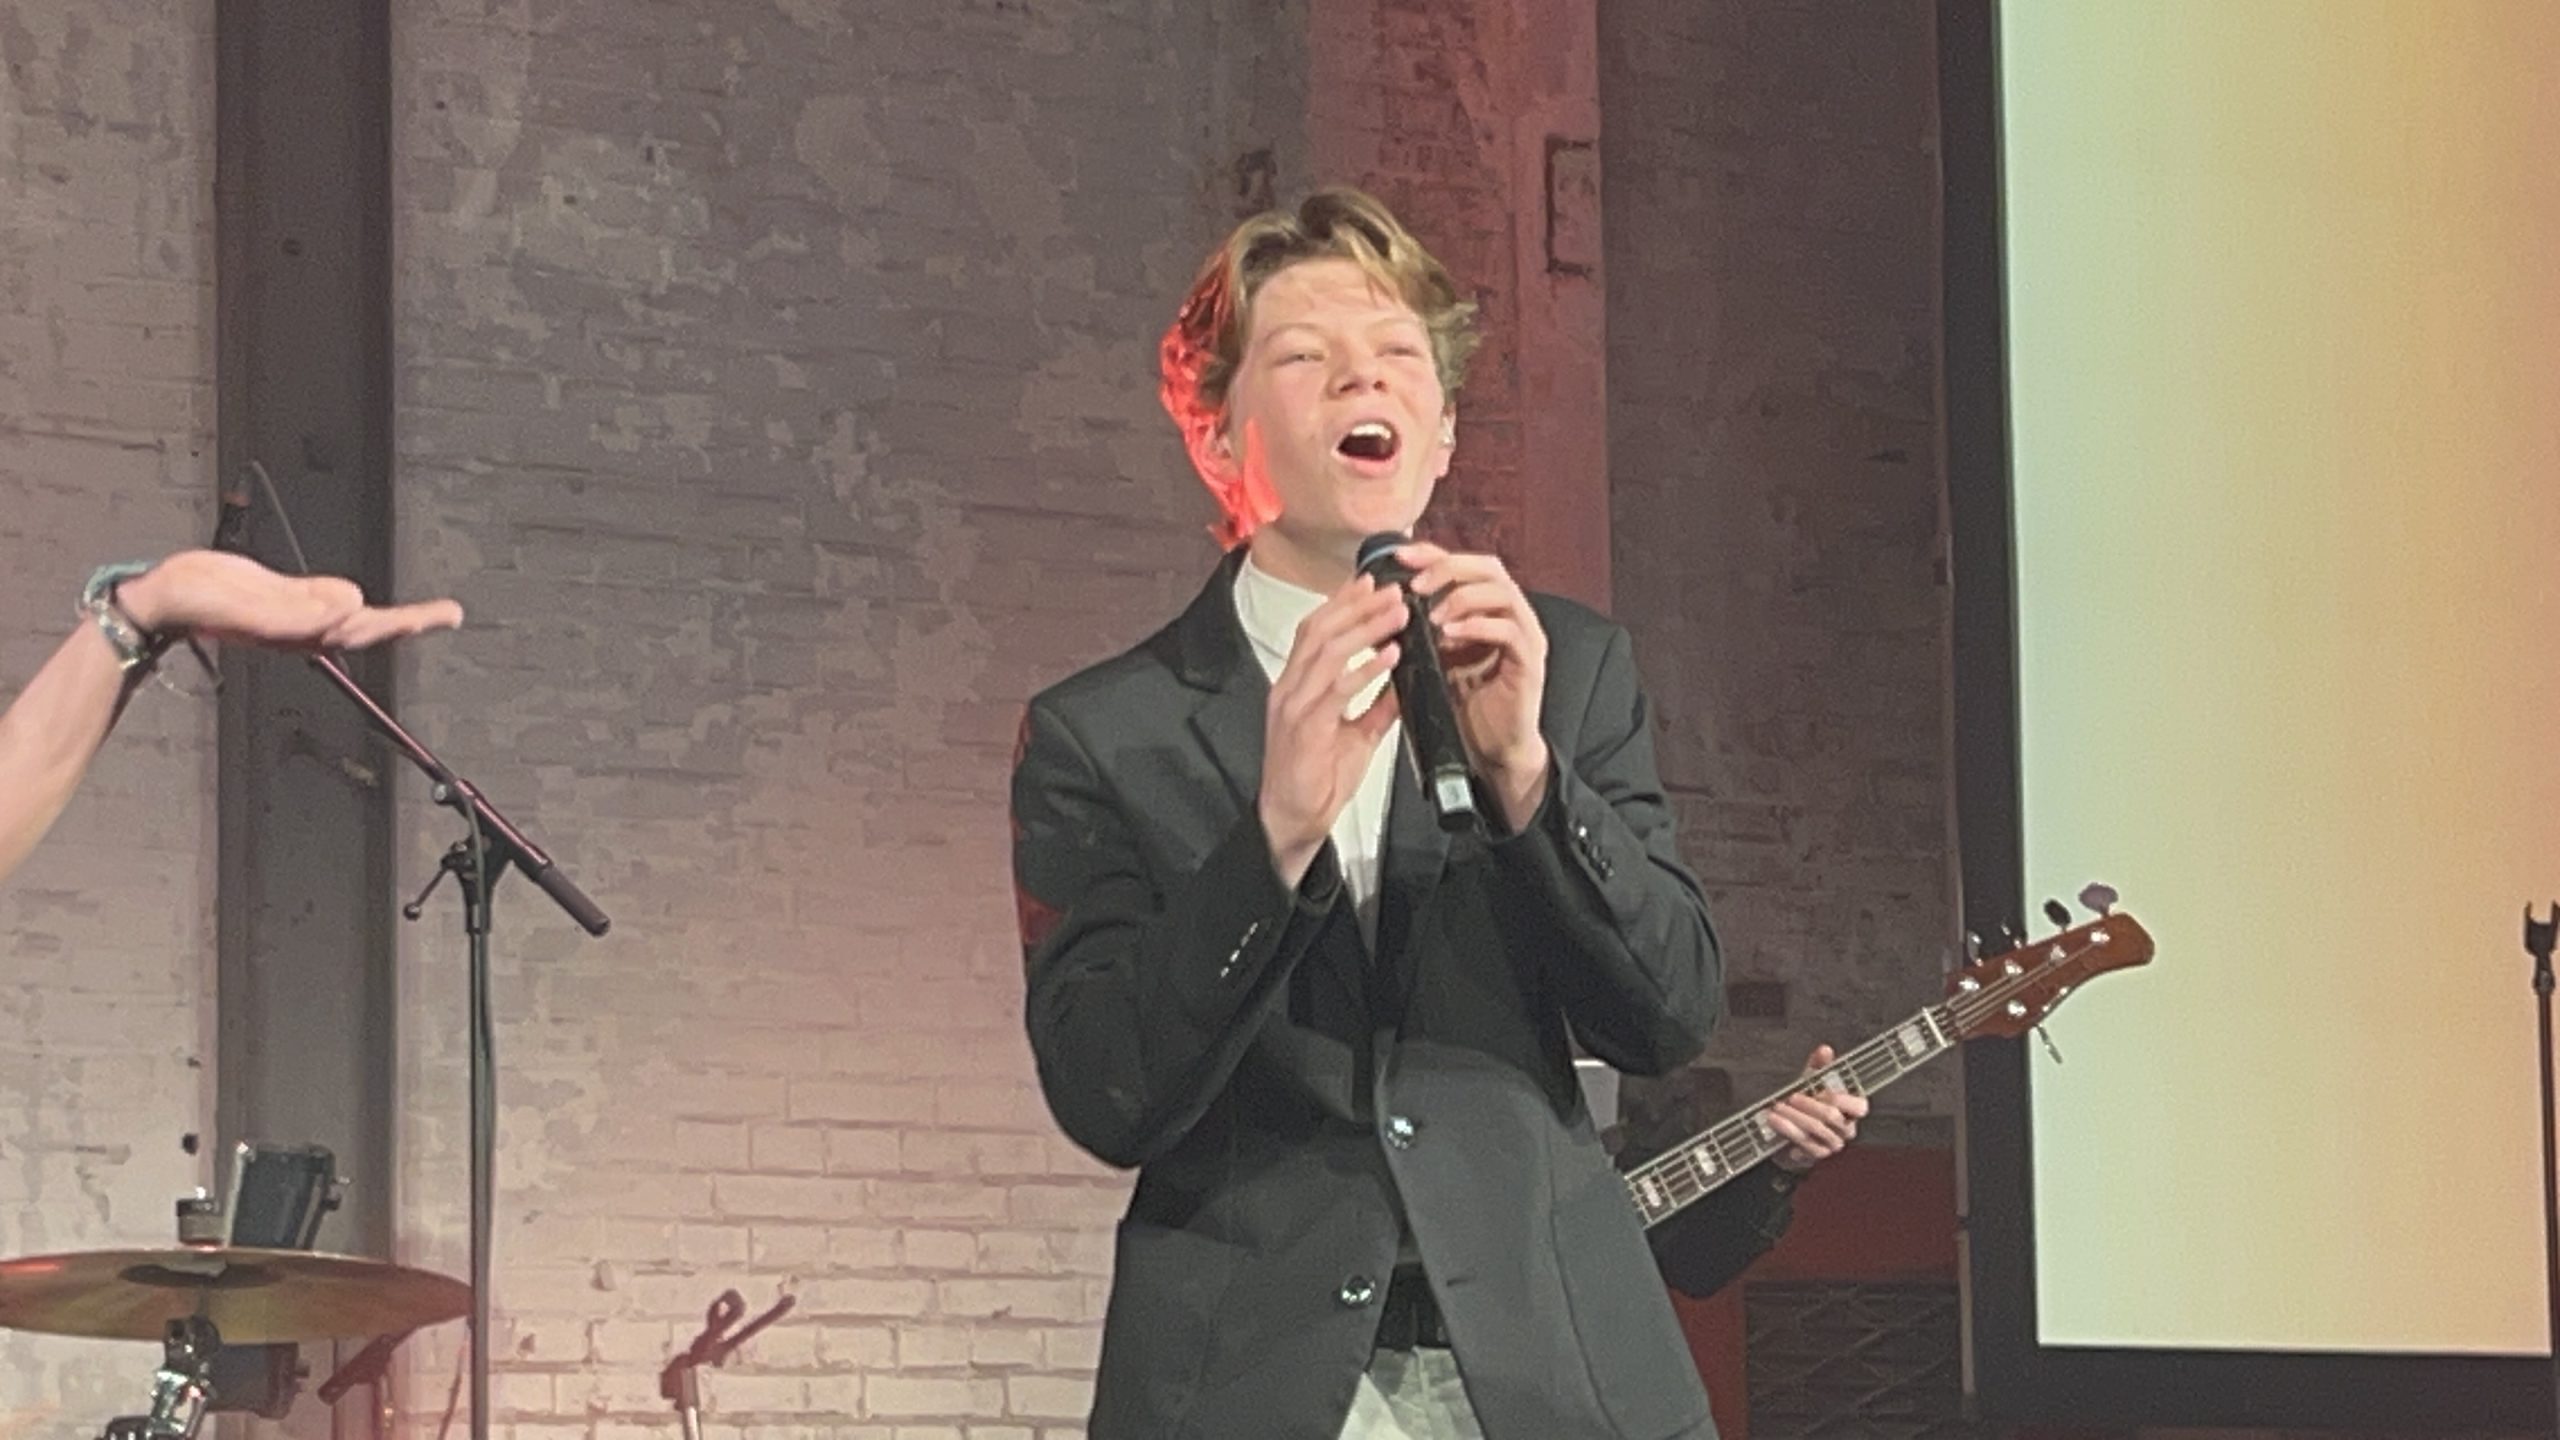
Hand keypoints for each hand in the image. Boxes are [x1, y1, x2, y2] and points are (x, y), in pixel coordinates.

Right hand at [116, 551, 463, 650]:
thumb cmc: (201, 602)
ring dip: (390, 617)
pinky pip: (328, 601)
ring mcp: (299, 614)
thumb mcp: (250, 604)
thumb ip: (298, 609)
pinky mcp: (285, 598)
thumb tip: (353, 605)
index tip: (442, 617)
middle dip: (412, 620)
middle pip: (371, 624)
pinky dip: (353, 603)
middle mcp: (309, 625)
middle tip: (452, 613)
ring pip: (354, 615)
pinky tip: (362, 602)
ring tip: (427, 615)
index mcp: (307, 629)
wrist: (167, 598)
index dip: (407, 621)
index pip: (370, 626)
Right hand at [1257, 574, 1407, 886]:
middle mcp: (1290, 688)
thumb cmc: (1317, 780)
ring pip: (1328, 651)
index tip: (1372, 584)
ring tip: (1398, 613)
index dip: (1342, 603)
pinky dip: (1365, 669)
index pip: (1316, 630)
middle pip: (1320, 630)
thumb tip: (1403, 682)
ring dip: (1366, 628)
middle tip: (1393, 590)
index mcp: (1296, 685)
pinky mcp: (1305, 727)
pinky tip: (1390, 656)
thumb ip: (1376, 707)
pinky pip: (1337, 690)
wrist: (1294, 820)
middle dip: (1357, 605)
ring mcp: (1294, 705)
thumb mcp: (1356, 735)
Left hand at [1395, 541, 1549, 827]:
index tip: (1399, 557)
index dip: (1432, 555)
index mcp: (1486, 609)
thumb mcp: (1432, 659)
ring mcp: (1525, 636)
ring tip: (1431, 614)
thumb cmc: (1464, 704)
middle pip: (1488, 567)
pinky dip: (1478, 627)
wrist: (1490, 748)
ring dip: (1462, 597)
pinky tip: (1450, 635)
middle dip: (1448, 568)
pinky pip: (1510, 630)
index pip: (1463, 564)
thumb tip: (1377, 611)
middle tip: (1416, 583)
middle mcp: (1510, 615)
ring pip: (1503, 592)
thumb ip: (1416, 632)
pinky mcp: (1531, 662)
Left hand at [1767, 1044, 1867, 1173]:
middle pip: (1832, 1116)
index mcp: (1851, 1110)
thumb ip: (1819, 1067)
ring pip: (1817, 1130)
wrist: (1789, 1134)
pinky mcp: (1817, 1155)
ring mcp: (1833, 1143)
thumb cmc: (1806, 1105)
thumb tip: (1825, 1050)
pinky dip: (1789, 1132)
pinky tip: (1777, 1124)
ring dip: (1794, 1118)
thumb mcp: (1811, 1083)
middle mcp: (1846, 1129)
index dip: (1840, 1099)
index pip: (1859, 1107)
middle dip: (1809, 1105)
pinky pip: (1805, 1144)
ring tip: (1777, 1109)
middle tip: (1790, 1097)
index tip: (1820, 1090)